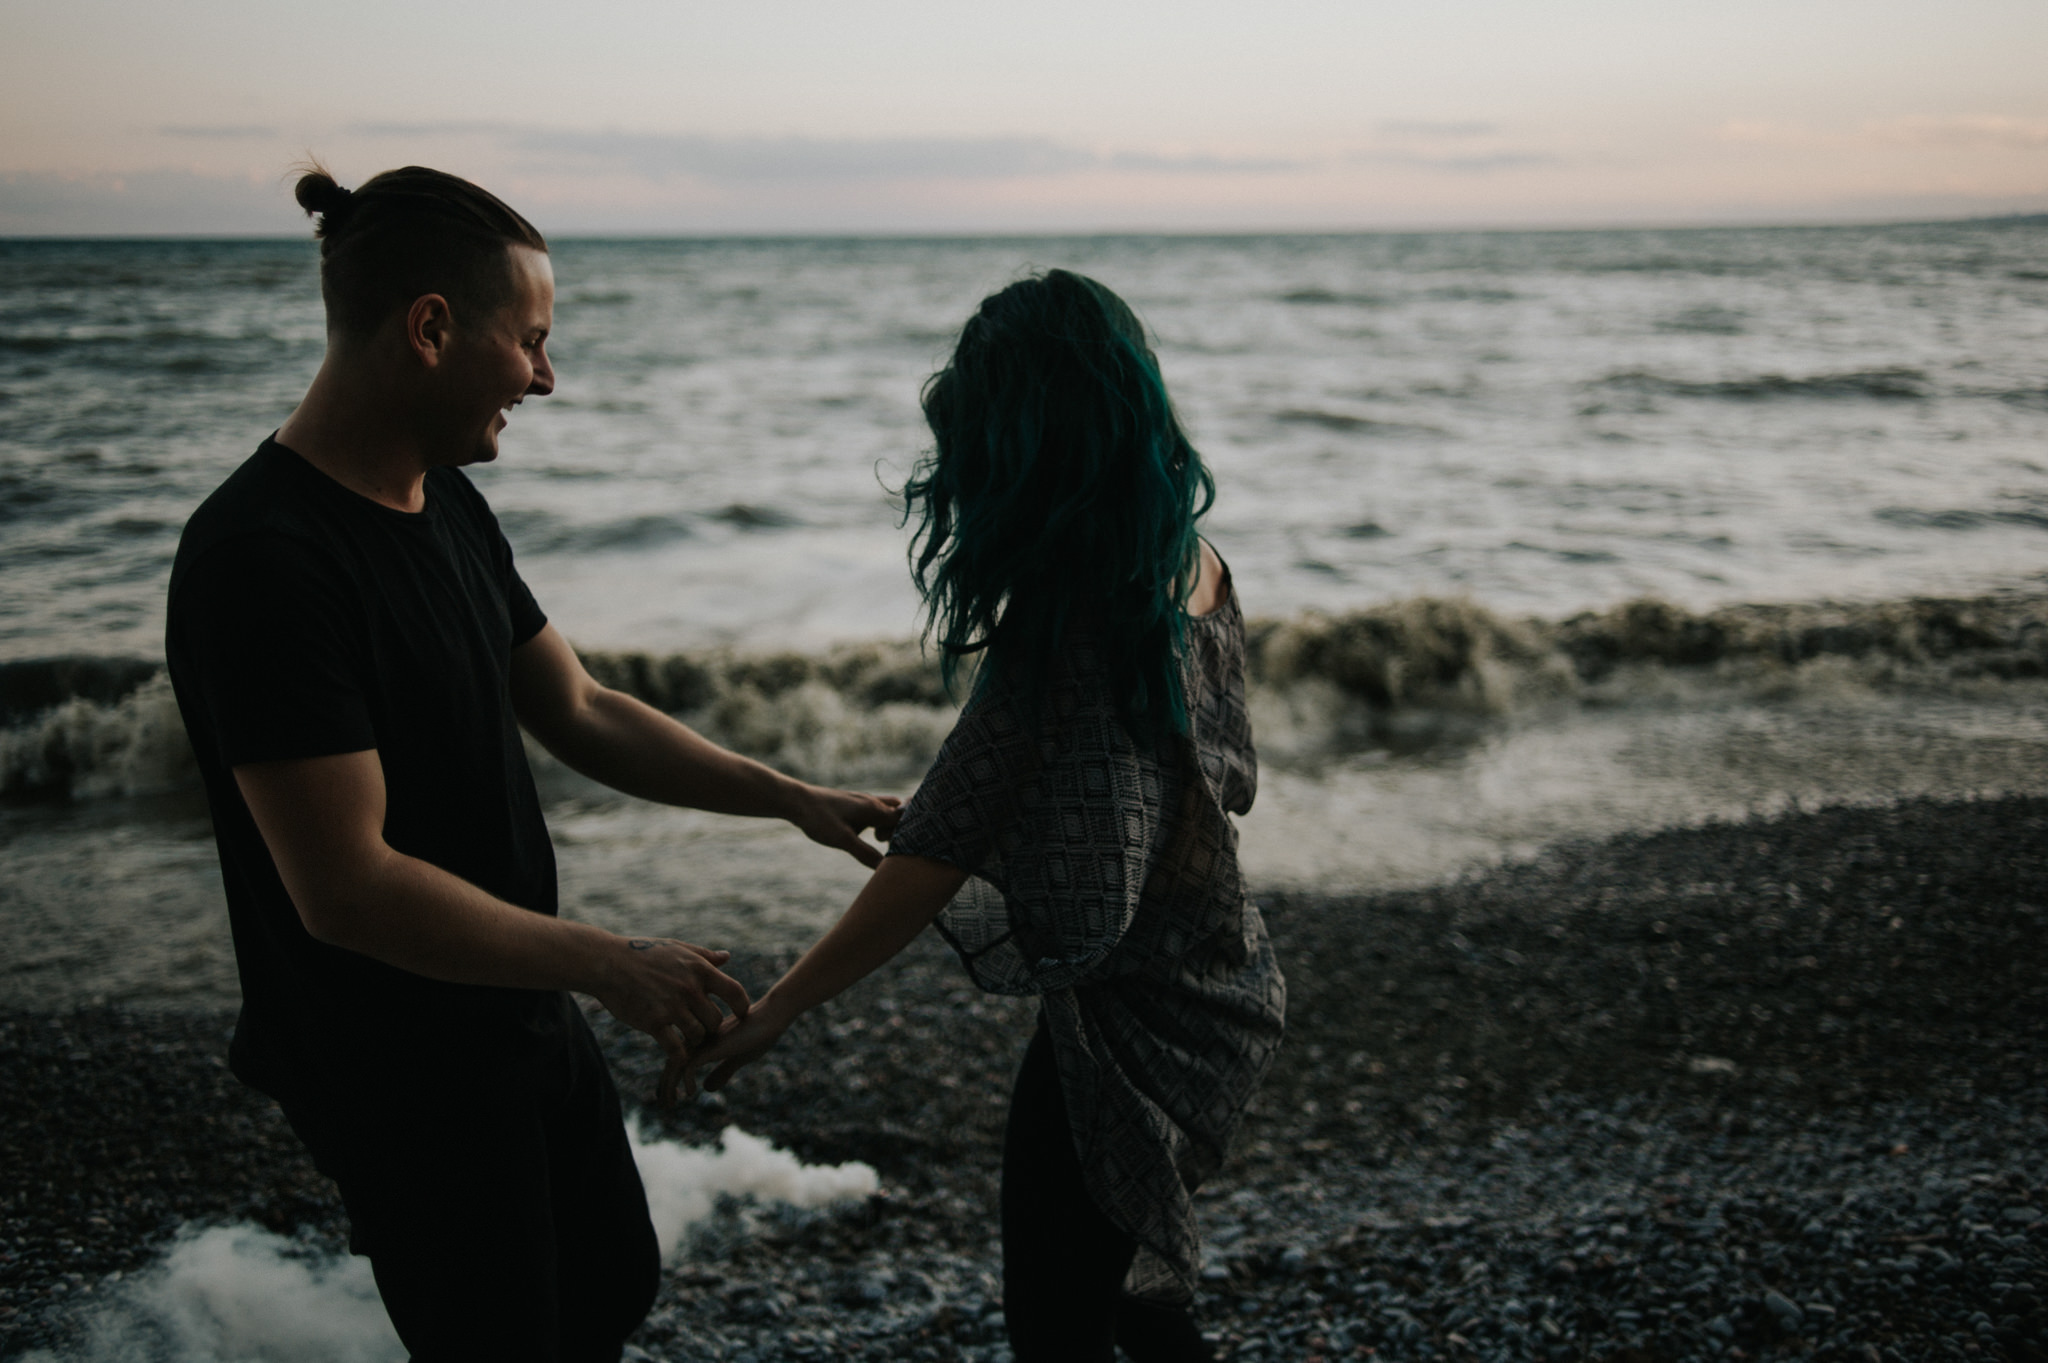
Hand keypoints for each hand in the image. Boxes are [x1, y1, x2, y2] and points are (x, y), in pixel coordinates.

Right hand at [589, 936, 750, 1091]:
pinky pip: (676, 1049)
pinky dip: (679, 1055)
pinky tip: (677, 1053)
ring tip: (686, 1036)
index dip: (741, 1006)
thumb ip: (704, 956)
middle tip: (701, 1027)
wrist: (608, 963)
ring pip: (698, 1035)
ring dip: (693, 1039)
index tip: (739, 1014)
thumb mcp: (677, 948)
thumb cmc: (643, 953)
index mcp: (699, 969)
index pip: (735, 992)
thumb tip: (727, 957)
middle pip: (715, 1020)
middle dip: (710, 1026)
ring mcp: (672, 1007)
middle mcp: (689, 989)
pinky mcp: (653, 1023)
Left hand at [664, 991, 796, 1104]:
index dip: (669, 1080)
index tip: (667, 1097)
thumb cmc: (758, 1034)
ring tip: (670, 1104)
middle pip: (672, 1063)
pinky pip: (689, 1065)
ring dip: (669, 1086)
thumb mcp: (738, 1058)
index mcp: (702, 1040)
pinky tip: (691, 1093)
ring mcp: (703, 1041)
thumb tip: (706, 1089)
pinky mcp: (711, 1045)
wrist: (771, 1017)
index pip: (678, 1060)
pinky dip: (686, 1080)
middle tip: (664, 1106)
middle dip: (665, 1086)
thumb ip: (723, 1071)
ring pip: (675, 1064)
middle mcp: (698, 1039)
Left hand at [786, 784, 902, 867]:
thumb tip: (885, 869)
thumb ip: (865, 854)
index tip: (898, 847)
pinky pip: (875, 809)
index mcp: (874, 809)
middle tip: (886, 842)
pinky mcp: (853, 804)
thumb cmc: (819, 819)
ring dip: (889, 823)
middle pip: (901, 810)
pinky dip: (877, 821)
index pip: (905, 818)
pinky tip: (864, 833)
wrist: (796, 801)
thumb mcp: (843, 840)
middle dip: (901, 827)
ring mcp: (862, 801)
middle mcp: (872, 802)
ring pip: (888, 808)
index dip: (908, 833)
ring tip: (876, 838)